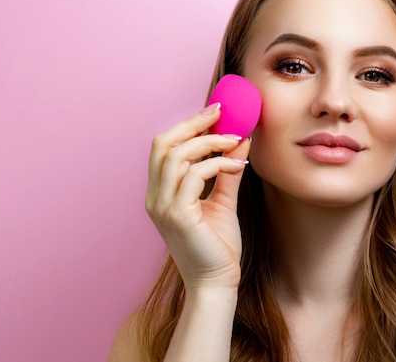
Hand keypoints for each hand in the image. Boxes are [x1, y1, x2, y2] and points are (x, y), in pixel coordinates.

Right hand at [145, 103, 250, 290]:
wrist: (217, 283)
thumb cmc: (217, 246)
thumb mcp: (222, 201)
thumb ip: (226, 171)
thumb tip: (239, 140)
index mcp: (161, 193)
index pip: (164, 148)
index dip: (187, 125)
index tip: (214, 112)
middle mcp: (155, 197)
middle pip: (163, 144)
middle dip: (192, 124)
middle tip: (221, 114)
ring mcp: (163, 206)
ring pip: (176, 156)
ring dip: (209, 142)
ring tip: (235, 141)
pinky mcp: (177, 215)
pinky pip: (193, 175)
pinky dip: (217, 164)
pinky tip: (237, 166)